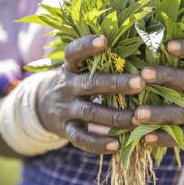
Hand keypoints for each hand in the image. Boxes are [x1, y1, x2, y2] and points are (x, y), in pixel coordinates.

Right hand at [36, 35, 144, 153]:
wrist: (42, 107)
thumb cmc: (73, 82)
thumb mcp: (78, 68)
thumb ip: (98, 62)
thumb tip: (135, 47)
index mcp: (70, 67)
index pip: (73, 53)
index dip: (87, 46)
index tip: (105, 40)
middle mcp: (66, 86)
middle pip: (91, 84)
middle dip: (116, 84)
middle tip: (141, 83)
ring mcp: (65, 109)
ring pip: (91, 113)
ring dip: (116, 116)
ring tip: (139, 118)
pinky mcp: (66, 129)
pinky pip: (81, 139)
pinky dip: (99, 143)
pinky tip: (117, 144)